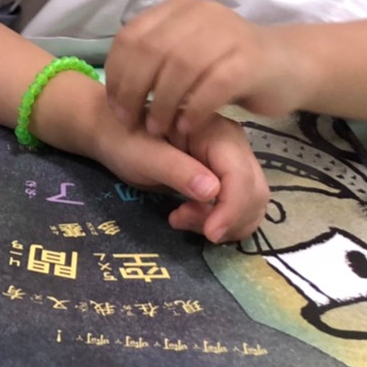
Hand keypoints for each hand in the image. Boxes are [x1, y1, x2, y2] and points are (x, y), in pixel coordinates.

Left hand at [89, 110, 268, 243]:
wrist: (113, 132)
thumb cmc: (124, 138)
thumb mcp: (143, 154)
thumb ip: (176, 170)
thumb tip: (213, 192)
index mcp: (216, 132)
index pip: (241, 177)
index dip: (231, 209)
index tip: (210, 233)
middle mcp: (233, 145)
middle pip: (254, 193)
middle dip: (226, 219)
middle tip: (181, 220)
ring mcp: (232, 162)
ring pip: (251, 204)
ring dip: (223, 223)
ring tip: (180, 218)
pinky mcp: (225, 178)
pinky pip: (238, 207)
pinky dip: (221, 221)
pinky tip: (187, 217)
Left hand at [106, 0, 308, 138]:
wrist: (290, 66)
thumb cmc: (229, 66)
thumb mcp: (186, 53)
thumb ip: (155, 60)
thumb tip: (116, 87)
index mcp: (178, 10)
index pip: (131, 37)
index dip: (117, 73)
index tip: (115, 105)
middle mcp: (200, 14)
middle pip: (150, 50)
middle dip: (134, 90)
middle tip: (131, 121)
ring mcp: (227, 33)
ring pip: (179, 66)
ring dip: (162, 103)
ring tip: (157, 128)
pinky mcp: (250, 60)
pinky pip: (213, 85)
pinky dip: (194, 109)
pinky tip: (186, 127)